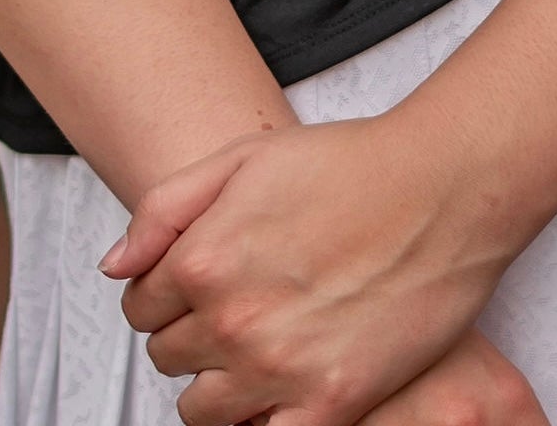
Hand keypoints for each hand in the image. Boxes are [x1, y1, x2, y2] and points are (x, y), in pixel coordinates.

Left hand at [100, 113, 517, 425]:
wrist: (442, 188)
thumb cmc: (349, 163)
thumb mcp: (243, 157)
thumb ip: (164, 210)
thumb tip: (115, 269)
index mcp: (203, 258)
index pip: (140, 308)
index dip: (164, 294)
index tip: (198, 285)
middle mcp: (230, 321)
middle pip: (168, 359)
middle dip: (191, 335)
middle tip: (237, 308)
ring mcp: (278, 370)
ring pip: (201, 412)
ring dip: (218, 385)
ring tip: (260, 348)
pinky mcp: (329, 405)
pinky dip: (260, 422)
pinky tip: (281, 391)